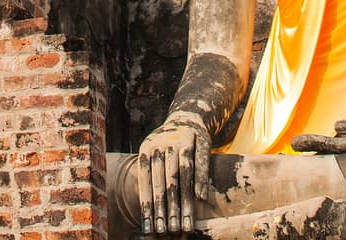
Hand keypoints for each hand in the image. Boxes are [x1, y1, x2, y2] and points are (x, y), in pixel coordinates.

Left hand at [137, 112, 210, 234]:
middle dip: (166, 208)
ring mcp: (182, 140)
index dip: (148, 205)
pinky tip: (201, 199)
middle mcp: (163, 143)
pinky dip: (201, 180)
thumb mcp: (153, 155)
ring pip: (182, 174)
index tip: (151, 228)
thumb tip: (144, 215)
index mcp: (146, 148)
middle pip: (164, 181)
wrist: (187, 118)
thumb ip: (149, 178)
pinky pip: (200, 162)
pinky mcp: (201, 140)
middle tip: (168, 231)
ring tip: (185, 224)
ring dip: (184, 201)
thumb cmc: (166, 148)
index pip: (146, 181)